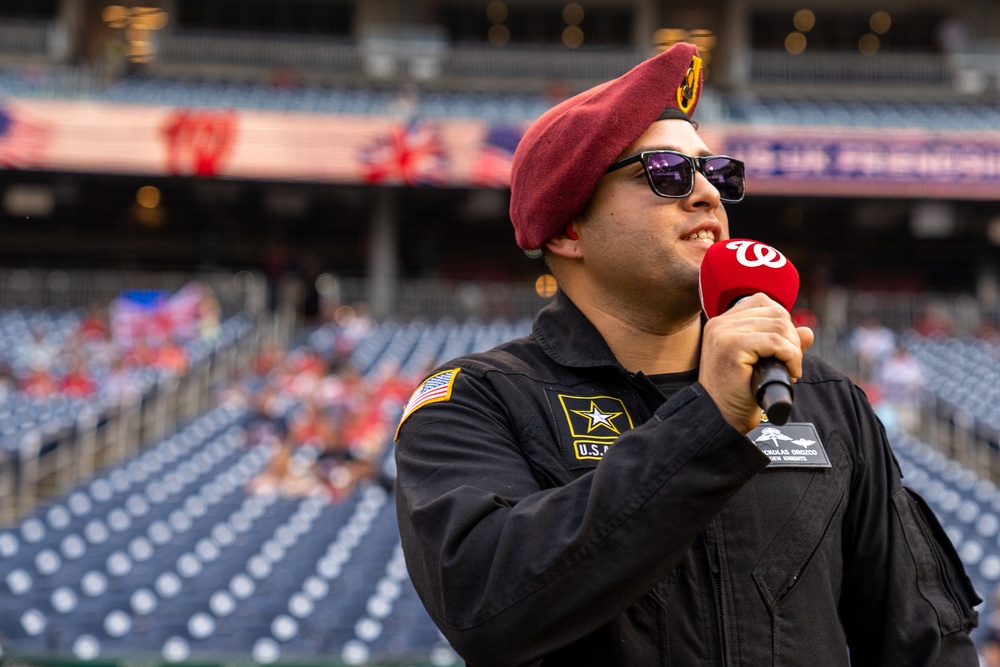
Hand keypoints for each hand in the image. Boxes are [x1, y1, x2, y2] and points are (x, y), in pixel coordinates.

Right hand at [698, 293, 814, 433]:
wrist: (721, 419)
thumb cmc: (737, 394)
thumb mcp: (762, 364)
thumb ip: (782, 344)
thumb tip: (807, 332)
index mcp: (723, 323)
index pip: (763, 303)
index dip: (783, 323)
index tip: (784, 349)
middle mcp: (721, 324)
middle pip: (775, 312)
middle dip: (792, 338)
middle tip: (790, 363)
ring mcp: (724, 333)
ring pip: (779, 326)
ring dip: (794, 350)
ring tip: (790, 370)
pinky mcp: (732, 347)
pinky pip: (776, 342)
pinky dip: (791, 357)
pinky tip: (790, 372)